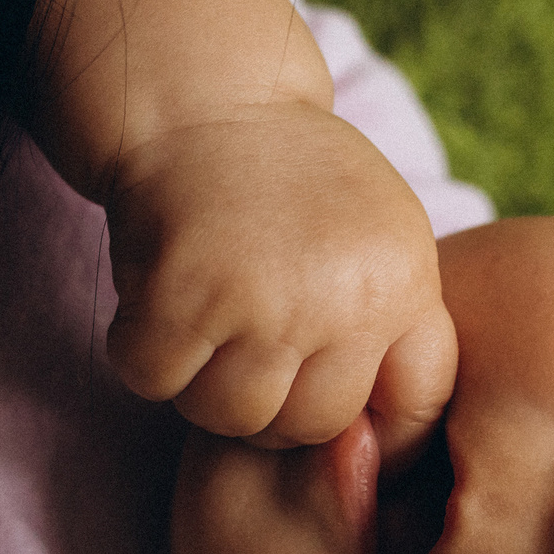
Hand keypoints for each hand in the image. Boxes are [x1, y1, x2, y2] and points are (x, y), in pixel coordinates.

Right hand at [102, 101, 456, 463]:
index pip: (411, 412)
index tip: (324, 399)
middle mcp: (344, 297)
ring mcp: (263, 298)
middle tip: (242, 341)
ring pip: (229, 416)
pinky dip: (141, 351)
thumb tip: (380, 458)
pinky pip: (155, 381)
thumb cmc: (290, 181)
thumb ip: (392, 329)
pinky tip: (156, 300)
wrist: (205, 96)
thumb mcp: (379, 240)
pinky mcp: (181, 294)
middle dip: (270, 401)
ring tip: (202, 318)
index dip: (370, 429)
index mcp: (404, 283)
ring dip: (200, 382)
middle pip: (308, 427)